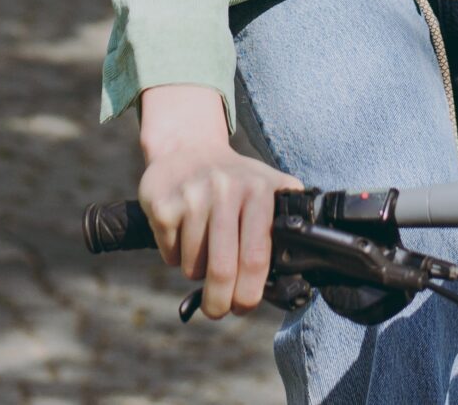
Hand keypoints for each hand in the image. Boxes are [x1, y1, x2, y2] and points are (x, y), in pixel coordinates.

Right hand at [137, 84, 304, 319]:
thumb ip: (285, 226)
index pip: (257, 258)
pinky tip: (182, 234)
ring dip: (197, 273)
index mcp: (259, 191)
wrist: (187, 148)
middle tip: (218, 310)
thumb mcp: (268, 190)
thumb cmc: (235, 183)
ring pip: (193, 267)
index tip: (244, 306)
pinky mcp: (162, 205)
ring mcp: (191, 196)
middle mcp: (226, 189)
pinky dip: (176, 257)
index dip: (250, 293)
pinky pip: (171, 256)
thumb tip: (294, 281)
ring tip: (202, 250)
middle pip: (222, 270)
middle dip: (220, 302)